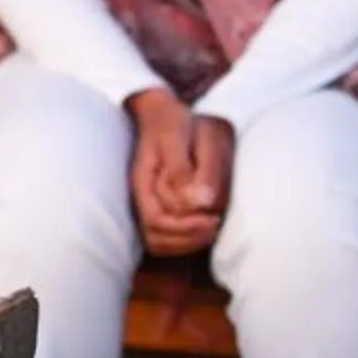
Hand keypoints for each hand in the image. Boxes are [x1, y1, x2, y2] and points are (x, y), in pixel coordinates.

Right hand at [128, 89, 226, 256]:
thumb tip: (201, 202)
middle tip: (215, 223)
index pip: (156, 221)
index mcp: (142, 183)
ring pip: (161, 243)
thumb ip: (185, 168)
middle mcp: (142, 199)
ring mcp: (149, 205)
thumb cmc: (171, 122)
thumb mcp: (178, 136)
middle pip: (156, 239)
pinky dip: (186, 239)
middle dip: (189, 238)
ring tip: (212, 226)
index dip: (185, 226)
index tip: (212, 218)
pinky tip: (205, 225)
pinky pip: (167, 237)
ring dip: (188, 241)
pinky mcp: (160, 207)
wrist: (162, 114)